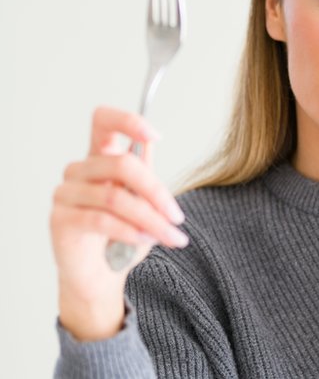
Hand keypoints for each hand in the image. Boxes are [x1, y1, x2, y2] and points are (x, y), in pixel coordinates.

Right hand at [50, 106, 186, 339]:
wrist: (102, 276)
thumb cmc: (124, 235)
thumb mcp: (142, 201)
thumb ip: (144, 173)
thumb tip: (150, 143)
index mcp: (99, 157)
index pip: (103, 121)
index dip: (128, 122)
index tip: (155, 136)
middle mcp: (79, 171)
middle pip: (122, 164)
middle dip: (157, 192)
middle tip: (178, 217)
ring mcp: (66, 194)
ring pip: (116, 197)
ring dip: (151, 219)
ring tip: (172, 236)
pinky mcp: (61, 220)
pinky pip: (102, 220)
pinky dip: (131, 230)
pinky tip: (147, 240)